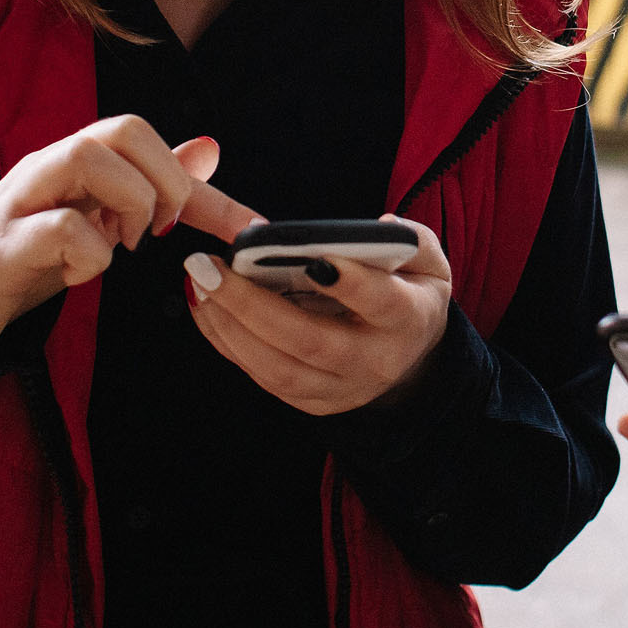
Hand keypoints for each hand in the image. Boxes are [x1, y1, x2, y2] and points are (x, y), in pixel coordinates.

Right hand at [0, 116, 261, 349]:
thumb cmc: (31, 251)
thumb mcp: (102, 216)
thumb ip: (152, 184)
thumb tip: (208, 151)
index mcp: (80, 159)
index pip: (150, 141)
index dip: (206, 185)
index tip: (248, 231)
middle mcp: (51, 164)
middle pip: (122, 128)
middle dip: (165, 180)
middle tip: (161, 231)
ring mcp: (23, 199)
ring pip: (87, 157)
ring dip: (128, 205)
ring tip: (124, 246)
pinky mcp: (1, 243)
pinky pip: (60, 228)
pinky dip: (89, 255)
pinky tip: (80, 273)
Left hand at [180, 215, 452, 415]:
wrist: (412, 358)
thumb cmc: (410, 293)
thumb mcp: (428, 262)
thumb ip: (411, 240)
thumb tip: (380, 226)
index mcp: (407, 319)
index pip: (380, 303)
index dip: (350, 284)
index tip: (313, 258)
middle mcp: (373, 361)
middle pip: (311, 343)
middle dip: (254, 306)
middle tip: (211, 267)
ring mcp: (339, 389)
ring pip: (278, 369)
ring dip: (229, 327)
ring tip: (198, 283)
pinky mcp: (311, 401)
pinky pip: (262, 377)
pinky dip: (227, 342)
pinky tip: (205, 306)